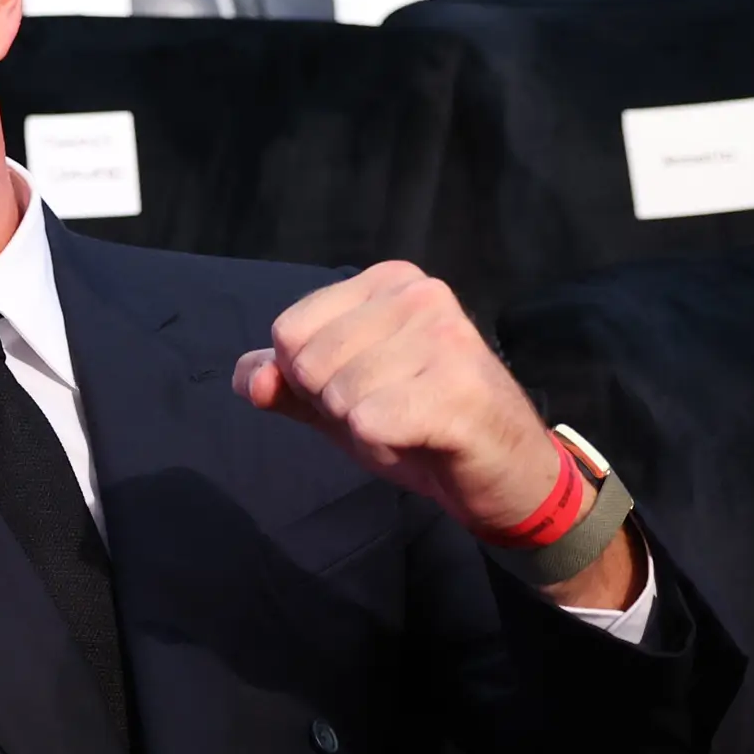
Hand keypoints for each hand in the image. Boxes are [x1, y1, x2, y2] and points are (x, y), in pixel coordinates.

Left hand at [233, 262, 564, 539]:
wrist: (502, 471)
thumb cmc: (418, 424)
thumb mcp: (339, 399)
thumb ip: (284, 385)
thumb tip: (250, 379)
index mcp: (388, 281)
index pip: (288, 331)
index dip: (309, 379)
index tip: (364, 387)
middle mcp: (419, 294)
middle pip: (308, 364)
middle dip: (337, 405)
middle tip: (392, 409)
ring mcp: (444, 337)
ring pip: (339, 397)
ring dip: (365, 429)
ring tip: (410, 423)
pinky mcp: (457, 389)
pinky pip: (368, 424)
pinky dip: (385, 446)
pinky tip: (423, 439)